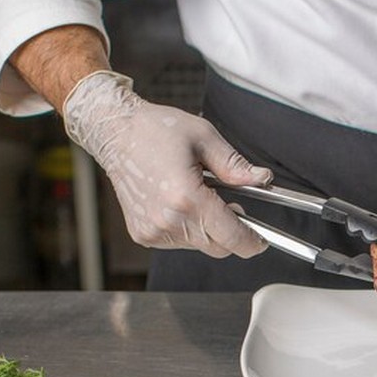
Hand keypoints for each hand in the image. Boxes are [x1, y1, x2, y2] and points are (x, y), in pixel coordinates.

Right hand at [63, 71, 272, 257]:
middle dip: (231, 230)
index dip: (252, 241)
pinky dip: (188, 229)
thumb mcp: (205, 138)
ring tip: (197, 195)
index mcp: (187, 197)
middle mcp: (168, 220)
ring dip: (208, 228)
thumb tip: (261, 180)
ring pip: (200, 245)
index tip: (261, 240)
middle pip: (218, 246)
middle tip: (230, 203)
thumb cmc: (156, 130)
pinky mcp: (144, 235)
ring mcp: (154, 230)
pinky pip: (180, 242)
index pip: (232, 236)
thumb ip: (235, 165)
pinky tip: (178, 203)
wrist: (115, 132)